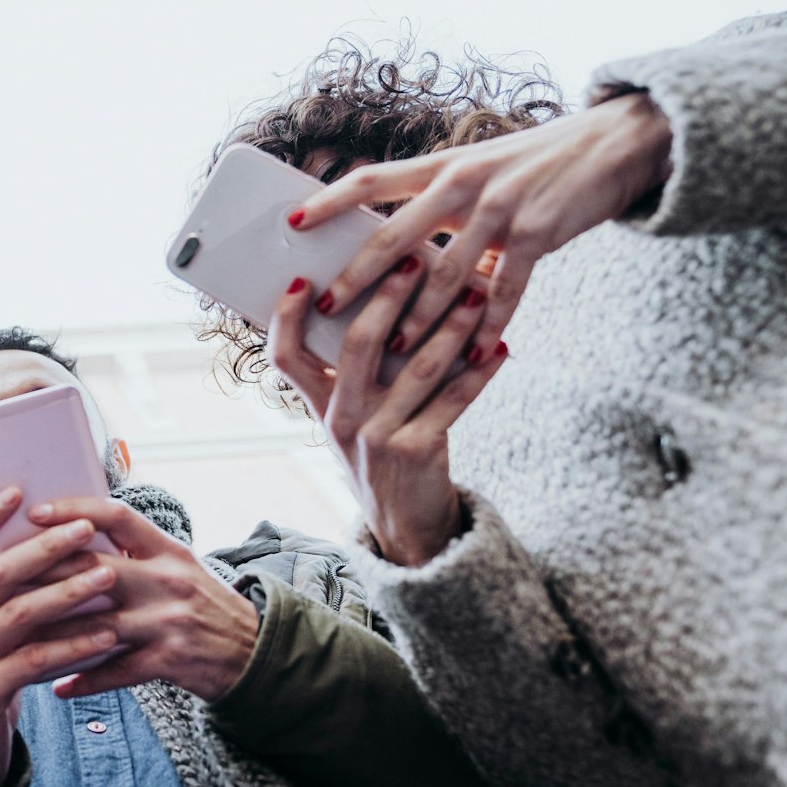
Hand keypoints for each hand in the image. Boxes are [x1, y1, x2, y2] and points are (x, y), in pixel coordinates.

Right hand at [0, 489, 122, 786]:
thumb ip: (10, 600)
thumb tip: (57, 550)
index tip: (17, 490)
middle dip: (44, 548)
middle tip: (86, 529)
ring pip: (18, 614)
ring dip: (67, 592)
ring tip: (107, 576)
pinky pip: (34, 659)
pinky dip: (73, 645)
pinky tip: (106, 635)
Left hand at [21, 498, 258, 702]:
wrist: (254, 653)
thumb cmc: (204, 605)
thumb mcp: (177, 566)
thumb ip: (135, 551)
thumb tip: (74, 535)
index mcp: (168, 549)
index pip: (117, 515)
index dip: (74, 509)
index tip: (34, 512)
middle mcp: (168, 579)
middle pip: (95, 569)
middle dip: (44, 574)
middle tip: (2, 578)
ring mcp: (169, 621)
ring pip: (96, 625)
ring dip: (51, 634)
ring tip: (14, 638)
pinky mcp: (170, 660)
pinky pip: (116, 671)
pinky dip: (83, 680)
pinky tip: (56, 686)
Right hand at [268, 261, 509, 567]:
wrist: (406, 526)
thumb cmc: (382, 455)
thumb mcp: (354, 419)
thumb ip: (357, 373)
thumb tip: (385, 302)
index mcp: (320, 406)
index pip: (285, 357)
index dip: (286, 317)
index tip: (304, 279)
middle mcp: (341, 419)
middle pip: (357, 344)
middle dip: (387, 296)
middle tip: (414, 260)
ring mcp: (377, 436)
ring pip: (416, 367)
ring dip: (451, 326)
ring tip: (476, 295)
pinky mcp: (418, 451)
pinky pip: (455, 400)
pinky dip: (481, 372)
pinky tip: (500, 348)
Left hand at [291, 92, 671, 359]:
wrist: (616, 142)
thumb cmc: (537, 163)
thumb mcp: (481, 169)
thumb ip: (440, 205)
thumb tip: (395, 248)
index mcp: (443, 166)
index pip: (372, 179)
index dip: (329, 200)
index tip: (291, 222)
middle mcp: (464, 183)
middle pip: (395, 234)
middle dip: (358, 276)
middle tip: (327, 306)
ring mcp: (501, 208)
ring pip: (445, 274)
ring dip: (417, 317)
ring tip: (391, 352)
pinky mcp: (537, 233)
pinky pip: (505, 289)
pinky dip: (488, 325)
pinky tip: (474, 353)